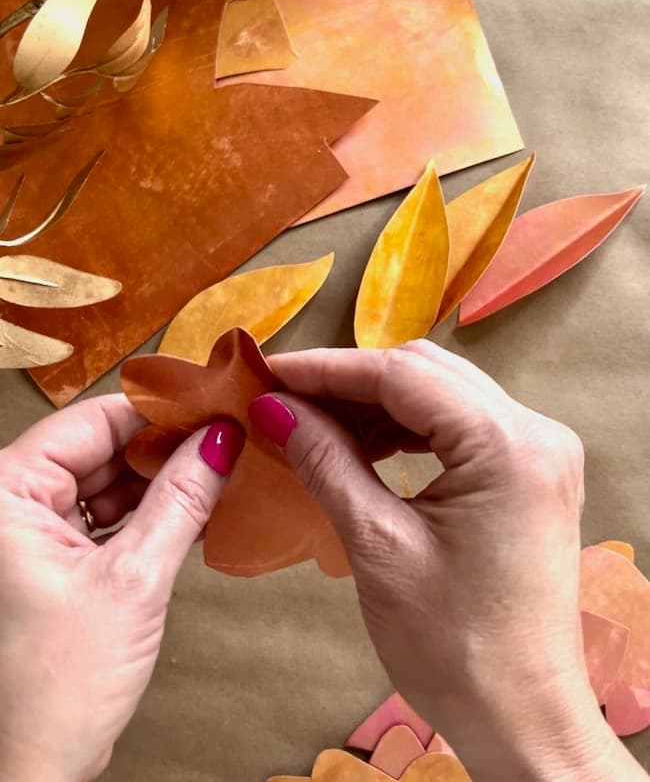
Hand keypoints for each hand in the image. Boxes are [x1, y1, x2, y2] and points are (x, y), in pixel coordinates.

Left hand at [0, 395, 242, 781]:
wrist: (33, 768)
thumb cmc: (56, 686)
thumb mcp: (133, 580)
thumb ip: (181, 501)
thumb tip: (221, 441)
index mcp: (6, 493)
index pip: (93, 422)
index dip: (158, 413)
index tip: (214, 406)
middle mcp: (11, 503)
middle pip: (102, 448)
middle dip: (165, 449)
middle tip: (228, 442)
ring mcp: (30, 531)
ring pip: (108, 480)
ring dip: (161, 482)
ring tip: (219, 474)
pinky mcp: (53, 558)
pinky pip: (107, 515)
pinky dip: (148, 513)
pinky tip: (193, 510)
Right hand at [251, 341, 646, 780]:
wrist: (521, 718)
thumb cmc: (453, 647)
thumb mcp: (378, 546)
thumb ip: (327, 461)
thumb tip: (274, 408)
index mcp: (509, 445)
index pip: (404, 375)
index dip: (327, 369)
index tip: (267, 372)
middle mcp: (535, 431)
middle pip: (427, 374)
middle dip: (350, 381)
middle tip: (283, 398)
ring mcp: (538, 450)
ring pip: (442, 394)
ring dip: (376, 404)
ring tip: (312, 422)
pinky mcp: (529, 473)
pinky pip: (459, 426)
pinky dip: (407, 428)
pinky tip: (361, 444)